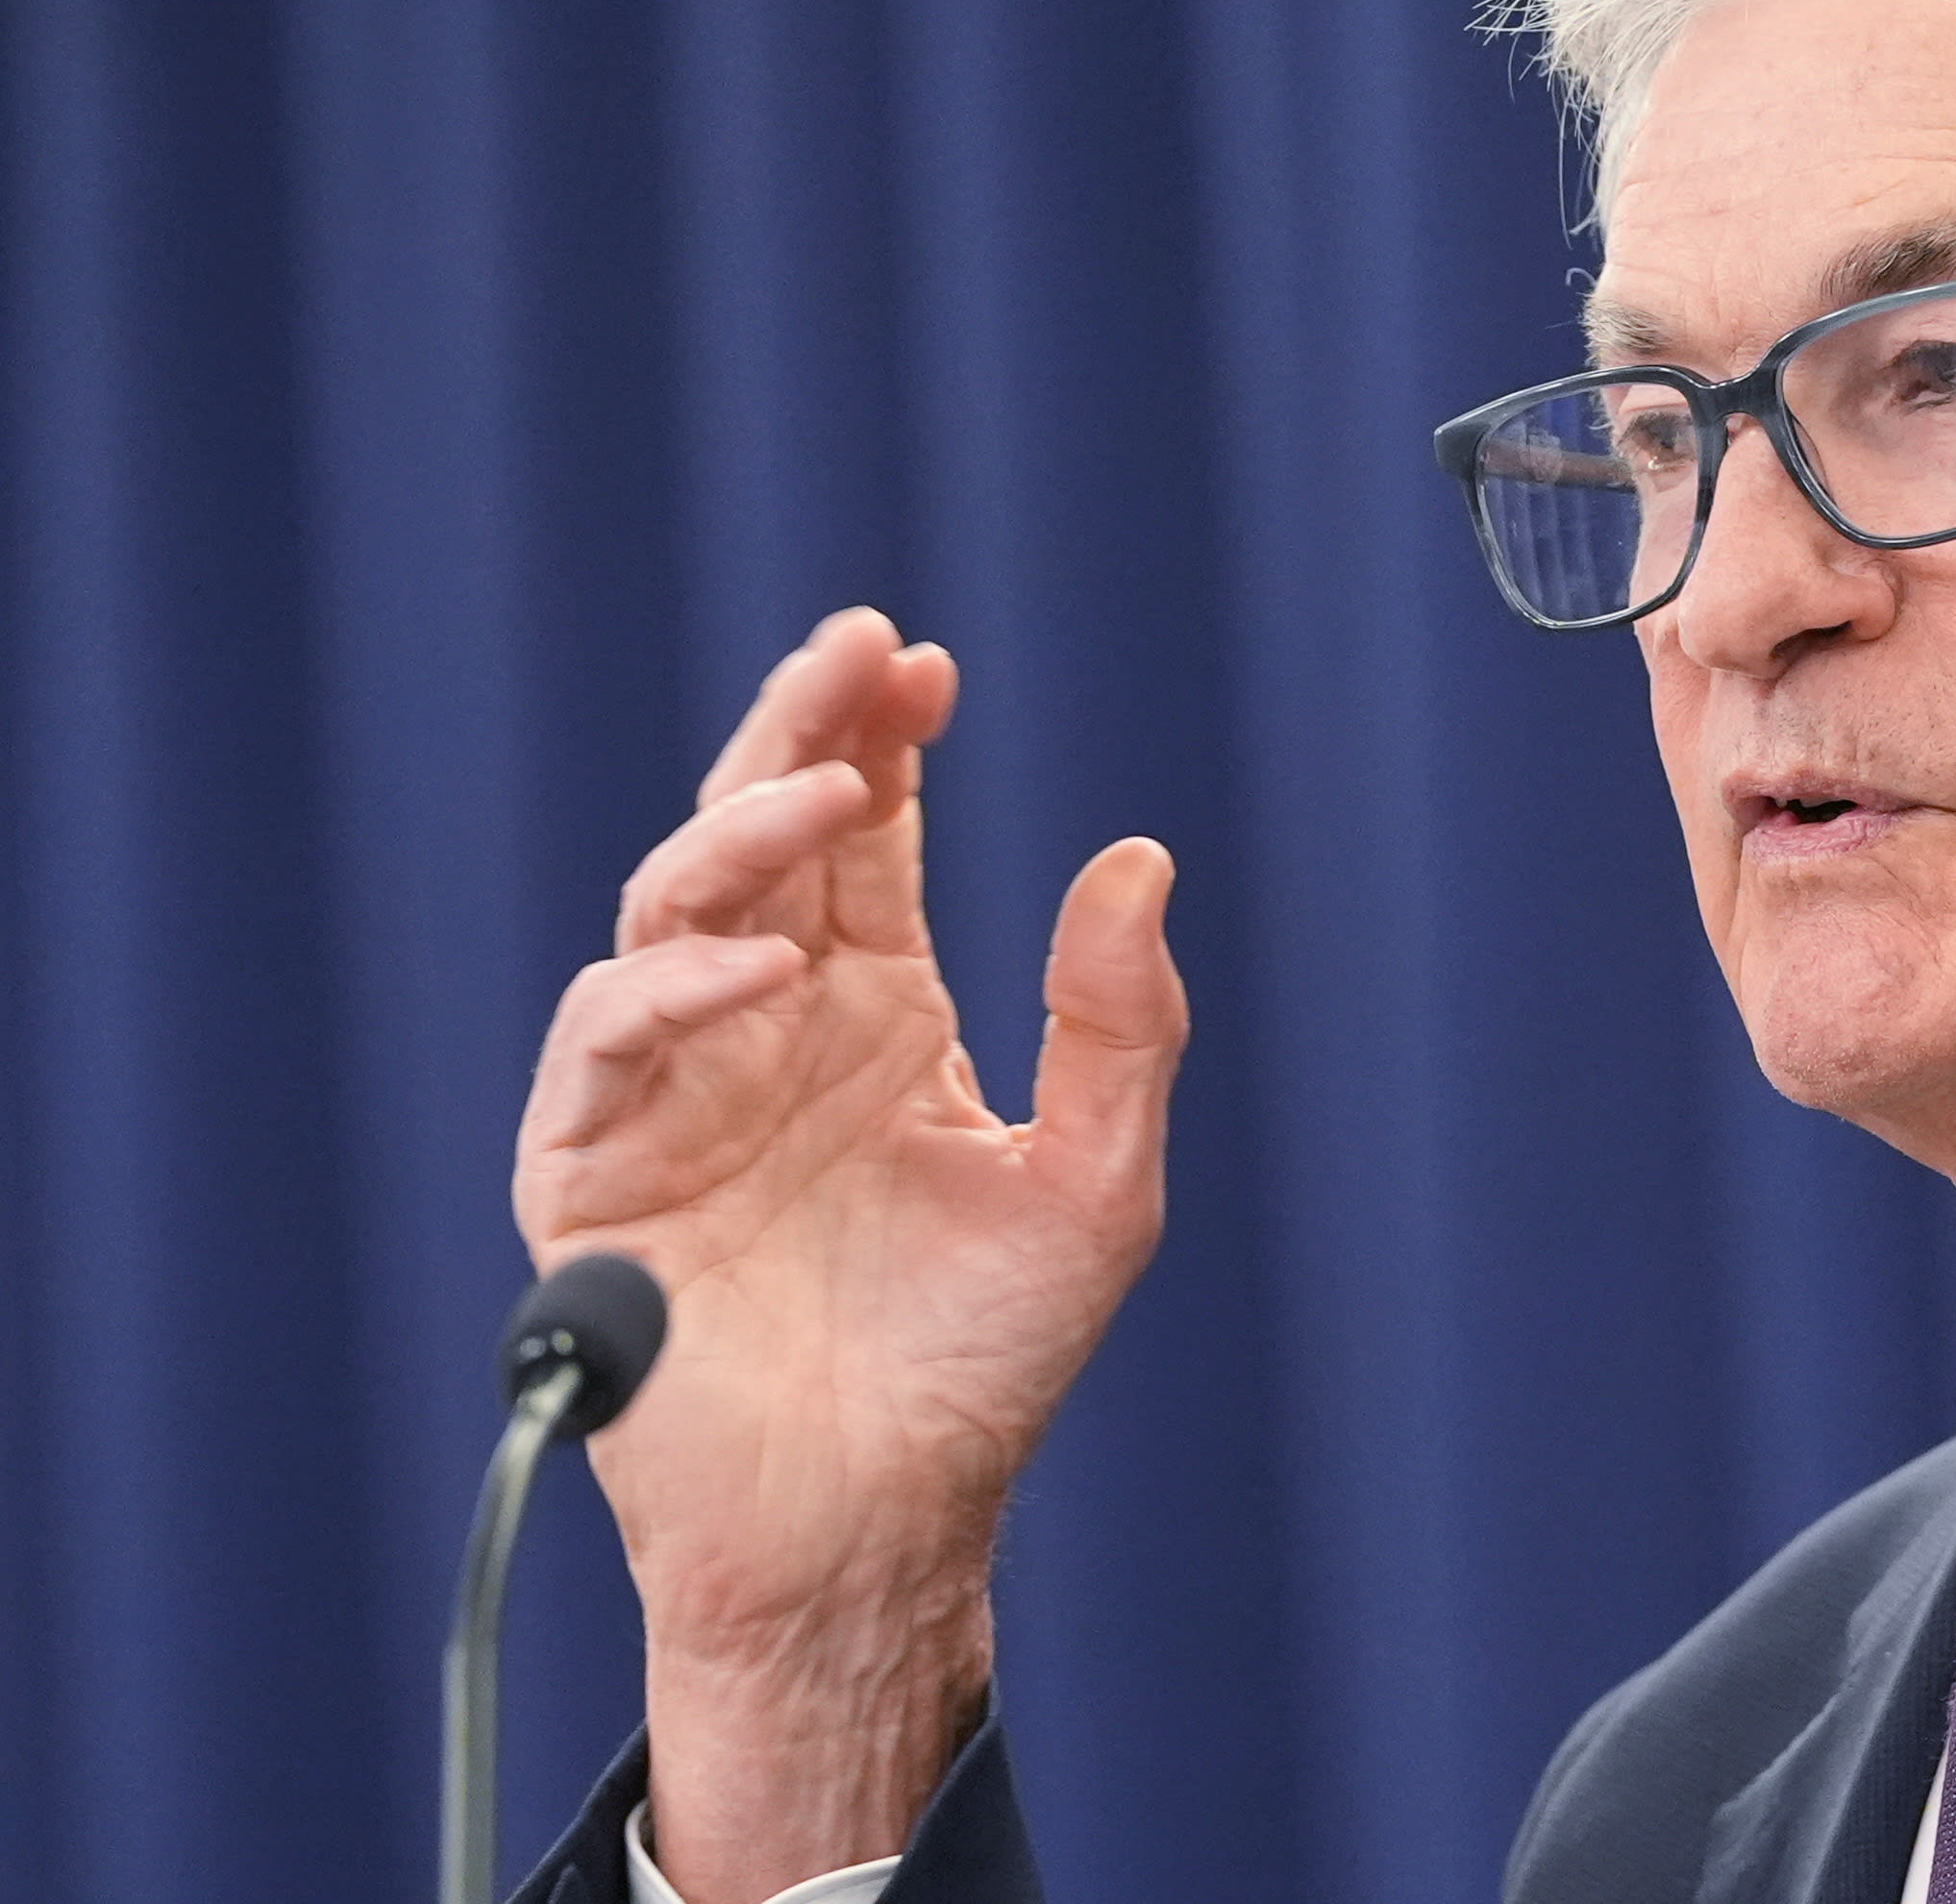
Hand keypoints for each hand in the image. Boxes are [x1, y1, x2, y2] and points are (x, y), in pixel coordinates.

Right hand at [513, 607, 1185, 1899]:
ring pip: (671, 908)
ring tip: (834, 792)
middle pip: (759, 838)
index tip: (924, 665)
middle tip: (857, 652)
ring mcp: (671, 1093)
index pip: (866, 844)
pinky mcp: (590, 1174)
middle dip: (799, 734)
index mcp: (875, 1017)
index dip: (883, 744)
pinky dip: (674, 986)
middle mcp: (766, 1030)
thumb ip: (1119, 1027)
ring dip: (742, 833)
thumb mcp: (1095, 1184)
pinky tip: (767, 966)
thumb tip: (1140, 856)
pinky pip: (604, 1043)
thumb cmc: (981, 1366)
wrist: (878, 1527)